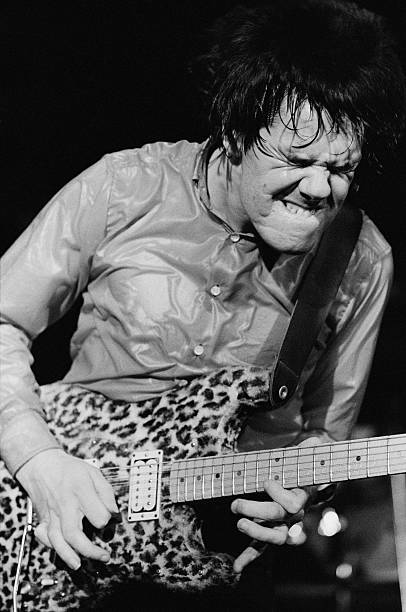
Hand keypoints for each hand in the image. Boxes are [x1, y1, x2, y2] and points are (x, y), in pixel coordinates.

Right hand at [16, 448, 117, 569]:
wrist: (42, 465)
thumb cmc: (70, 469)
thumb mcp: (93, 472)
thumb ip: (106, 492)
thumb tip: (114, 513)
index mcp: (80, 491)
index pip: (97, 515)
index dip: (107, 519)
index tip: (110, 518)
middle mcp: (65, 505)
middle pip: (74, 534)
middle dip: (89, 550)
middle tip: (104, 556)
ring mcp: (52, 514)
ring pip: (57, 540)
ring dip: (68, 555)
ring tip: (79, 565)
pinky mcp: (44, 519)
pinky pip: (45, 537)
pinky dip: (51, 547)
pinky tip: (62, 552)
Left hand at [231, 436, 320, 572]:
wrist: (311, 477)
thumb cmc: (306, 463)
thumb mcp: (309, 454)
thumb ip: (310, 449)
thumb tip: (316, 442)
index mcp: (303, 496)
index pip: (293, 504)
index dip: (279, 494)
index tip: (266, 481)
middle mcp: (296, 514)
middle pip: (277, 519)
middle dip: (255, 512)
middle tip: (235, 504)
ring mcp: (284, 524)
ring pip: (273, 536)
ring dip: (254, 531)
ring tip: (238, 522)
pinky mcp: (272, 529)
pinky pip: (263, 547)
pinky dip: (249, 557)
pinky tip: (236, 568)